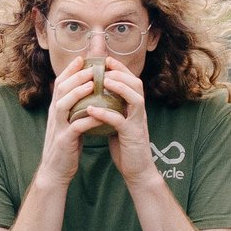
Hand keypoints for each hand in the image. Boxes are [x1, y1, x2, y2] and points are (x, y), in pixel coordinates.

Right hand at [34, 56, 110, 187]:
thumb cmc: (65, 147)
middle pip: (61, 89)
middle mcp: (54, 115)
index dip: (70, 70)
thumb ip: (74, 109)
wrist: (55, 171)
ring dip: (77, 93)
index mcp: (56, 110)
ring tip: (93, 84)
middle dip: (75, 76)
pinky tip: (98, 114)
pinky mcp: (64, 141)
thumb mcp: (68, 124)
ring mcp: (58, 128)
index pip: (60, 84)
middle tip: (91, 67)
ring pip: (63, 104)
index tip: (82, 58)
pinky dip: (87, 119)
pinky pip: (75, 127)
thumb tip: (86, 94)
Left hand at [82, 61, 158, 184]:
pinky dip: (106, 113)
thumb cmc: (126, 147)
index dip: (120, 69)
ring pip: (135, 98)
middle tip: (104, 66)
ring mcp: (138, 123)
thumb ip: (112, 110)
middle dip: (121, 72)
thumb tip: (95, 98)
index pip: (131, 81)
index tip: (106, 59)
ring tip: (103, 82)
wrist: (137, 171)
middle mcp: (139, 112)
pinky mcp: (133, 136)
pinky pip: (120, 121)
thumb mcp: (118, 123)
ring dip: (119, 88)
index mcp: (135, 108)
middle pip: (136, 84)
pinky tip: (91, 109)